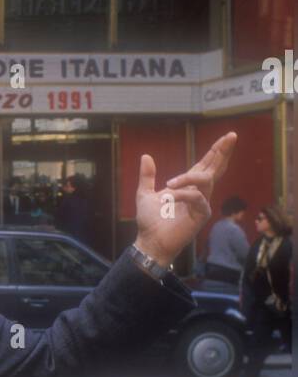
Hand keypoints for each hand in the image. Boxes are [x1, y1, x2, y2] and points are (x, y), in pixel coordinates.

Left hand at [135, 131, 237, 265]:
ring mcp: (202, 203)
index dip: (216, 151)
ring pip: (206, 180)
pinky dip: (182, 194)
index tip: (227, 136)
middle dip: (223, 151)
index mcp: (188, 186)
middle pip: (216, 168)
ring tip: (169, 184)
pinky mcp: (202, 215)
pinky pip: (197, 197)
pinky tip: (168, 197)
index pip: (205, 164)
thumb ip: (147, 176)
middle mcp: (199, 193)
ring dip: (187, 178)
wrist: (150, 241)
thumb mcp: (144, 193)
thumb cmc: (150, 221)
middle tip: (231, 135)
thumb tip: (146, 156)